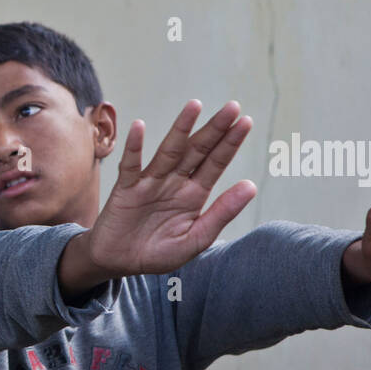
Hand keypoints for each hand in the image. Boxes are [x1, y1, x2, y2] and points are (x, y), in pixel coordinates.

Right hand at [87, 100, 255, 276]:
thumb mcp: (195, 240)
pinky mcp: (126, 189)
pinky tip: (140, 127)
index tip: (245, 121)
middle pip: (197, 150)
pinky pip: (131, 166)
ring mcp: (150, 183)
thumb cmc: (157, 253)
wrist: (119, 263)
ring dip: (181, 129)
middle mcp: (174, 183)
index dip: (230, 143)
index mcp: (194, 195)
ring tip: (195, 106)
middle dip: (214, 129)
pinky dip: (134, 147)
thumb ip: (221, 213)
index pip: (215, 163)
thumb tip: (251, 186)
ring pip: (168, 152)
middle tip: (232, 107)